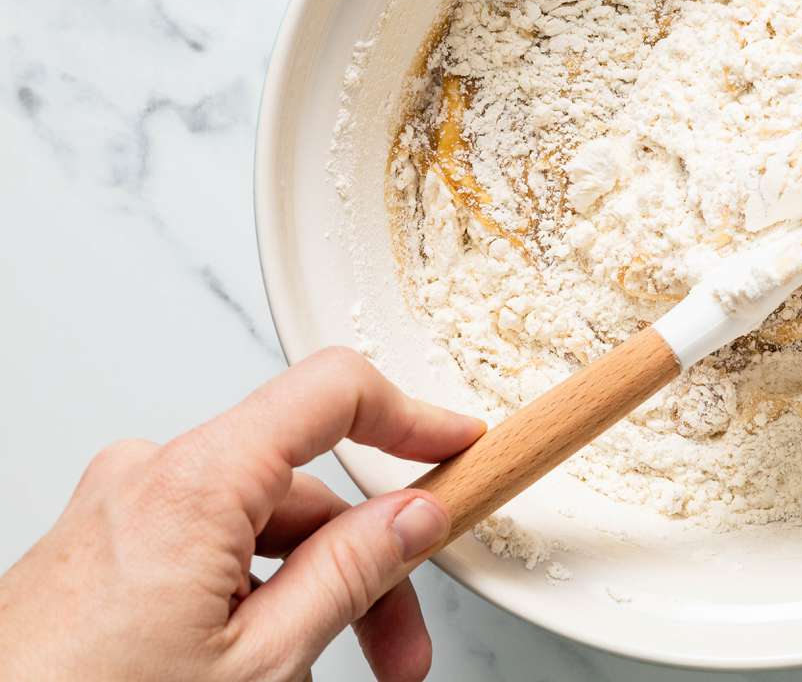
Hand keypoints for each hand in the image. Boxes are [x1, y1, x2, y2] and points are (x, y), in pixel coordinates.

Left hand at [0, 347, 484, 681]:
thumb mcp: (259, 663)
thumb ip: (349, 574)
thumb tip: (412, 516)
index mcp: (193, 483)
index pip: (331, 393)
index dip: (411, 418)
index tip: (459, 447)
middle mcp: (146, 479)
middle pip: (301, 488)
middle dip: (363, 564)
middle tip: (402, 649)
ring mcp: (114, 514)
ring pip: (254, 527)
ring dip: (308, 592)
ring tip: (329, 675)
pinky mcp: (95, 552)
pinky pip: (202, 549)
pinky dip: (250, 596)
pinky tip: (256, 667)